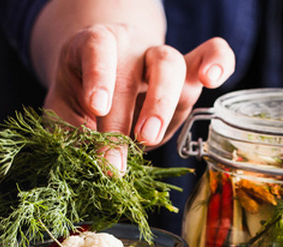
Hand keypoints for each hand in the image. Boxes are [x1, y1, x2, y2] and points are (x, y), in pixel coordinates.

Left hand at [44, 27, 234, 170]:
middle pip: (135, 69)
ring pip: (171, 65)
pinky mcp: (187, 74)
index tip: (96, 107)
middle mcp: (130, 47)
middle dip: (127, 116)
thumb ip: (70, 132)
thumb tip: (85, 164)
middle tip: (118, 154)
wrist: (103, 82)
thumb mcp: (64, 110)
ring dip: (162, 105)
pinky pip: (212, 54)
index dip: (99, 76)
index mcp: (94, 45)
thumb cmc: (81, 95)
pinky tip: (214, 79)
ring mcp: (161, 58)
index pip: (98, 49)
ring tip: (149, 139)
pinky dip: (218, 62)